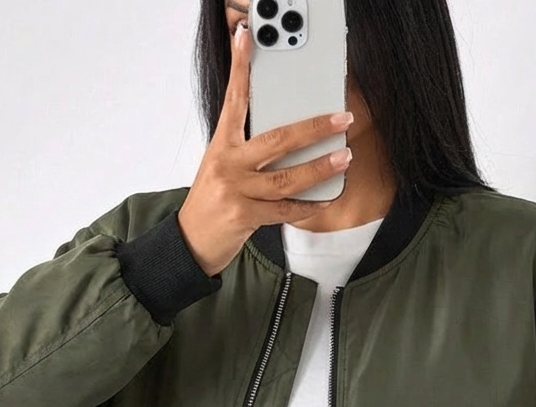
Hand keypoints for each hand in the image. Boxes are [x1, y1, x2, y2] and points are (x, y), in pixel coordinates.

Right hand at [176, 20, 352, 277]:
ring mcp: (236, 192)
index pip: (233, 99)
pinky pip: (285, 210)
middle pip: (276, 140)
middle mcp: (228, 165)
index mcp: (221, 145)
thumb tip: (288, 135)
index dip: (240, 67)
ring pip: (286, 179)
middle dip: (313, 128)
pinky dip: (308, 206)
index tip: (247, 37)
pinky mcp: (245, 217)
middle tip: (340, 119)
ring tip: (343, 157)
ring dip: (320, 168)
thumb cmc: (212, 201)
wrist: (192, 240)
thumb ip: (247, 148)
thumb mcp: (221, 166)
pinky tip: (326, 199)